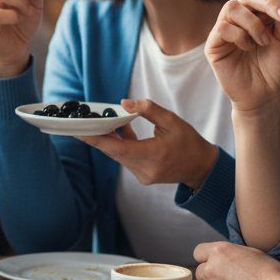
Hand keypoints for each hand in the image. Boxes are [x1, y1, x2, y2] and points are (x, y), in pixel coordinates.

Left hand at [80, 98, 217, 190]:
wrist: (202, 167)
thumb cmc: (189, 142)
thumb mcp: (172, 120)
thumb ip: (148, 110)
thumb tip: (124, 103)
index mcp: (153, 156)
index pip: (117, 148)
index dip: (95, 138)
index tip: (77, 130)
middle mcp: (145, 170)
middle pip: (113, 151)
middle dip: (97, 136)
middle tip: (81, 121)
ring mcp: (143, 175)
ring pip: (118, 155)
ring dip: (109, 139)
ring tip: (98, 121)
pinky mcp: (142, 176)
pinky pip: (125, 158)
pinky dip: (120, 144)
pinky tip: (119, 129)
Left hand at [194, 241, 279, 279]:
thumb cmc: (273, 277)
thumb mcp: (253, 253)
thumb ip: (232, 254)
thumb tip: (225, 258)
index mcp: (219, 251)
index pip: (198, 252)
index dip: (206, 259)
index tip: (215, 265)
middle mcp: (210, 269)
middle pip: (200, 272)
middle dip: (211, 276)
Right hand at [205, 0, 279, 116]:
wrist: (267, 97)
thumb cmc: (278, 70)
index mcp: (260, 14)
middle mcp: (242, 18)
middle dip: (268, 2)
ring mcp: (226, 30)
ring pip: (232, 6)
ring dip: (254, 22)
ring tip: (264, 42)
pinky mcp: (214, 44)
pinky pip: (223, 27)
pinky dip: (240, 35)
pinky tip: (248, 48)